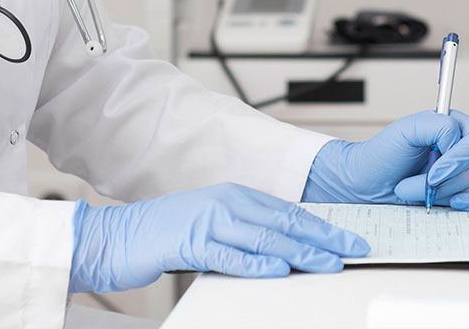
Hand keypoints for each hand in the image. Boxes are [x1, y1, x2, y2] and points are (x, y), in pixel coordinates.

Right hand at [68, 182, 370, 292]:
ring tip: (328, 262)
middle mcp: (227, 202)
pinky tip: (277, 271)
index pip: (290, 213)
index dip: (323, 226)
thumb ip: (245, 236)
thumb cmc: (163, 237)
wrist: (114, 237)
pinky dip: (256, 263)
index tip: (350, 240)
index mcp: (236, 197)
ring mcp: (209, 219)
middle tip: (354, 248)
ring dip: (300, 251)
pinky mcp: (190, 240)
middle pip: (285, 221)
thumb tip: (282, 253)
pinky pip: (229, 254)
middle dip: (324, 236)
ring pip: (265, 237)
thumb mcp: (212, 231)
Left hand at [302, 109, 468, 211]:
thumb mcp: (407, 130)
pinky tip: (453, 205)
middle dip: (440, 181)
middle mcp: (461, 149)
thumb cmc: (383, 154)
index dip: (459, 158)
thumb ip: (439, 126)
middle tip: (412, 182)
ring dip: (439, 195)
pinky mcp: (461, 195)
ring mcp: (463, 173)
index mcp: (453, 126)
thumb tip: (457, 141)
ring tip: (412, 190)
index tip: (435, 172)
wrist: (368, 185)